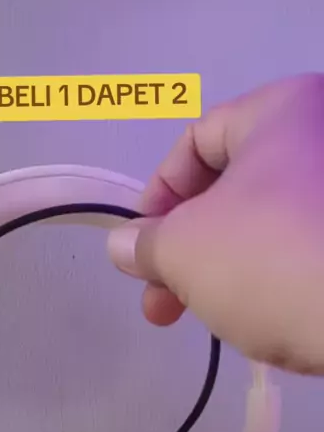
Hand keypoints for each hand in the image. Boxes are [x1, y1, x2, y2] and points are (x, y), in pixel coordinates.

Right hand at [108, 74, 323, 375]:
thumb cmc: (271, 260)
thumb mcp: (184, 251)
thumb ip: (145, 244)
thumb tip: (125, 246)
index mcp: (286, 110)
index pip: (198, 140)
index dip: (156, 196)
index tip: (141, 249)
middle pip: (234, 188)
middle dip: (186, 250)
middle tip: (162, 304)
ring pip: (269, 225)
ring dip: (225, 270)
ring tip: (213, 319)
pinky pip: (308, 250)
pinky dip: (276, 279)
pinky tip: (264, 321)